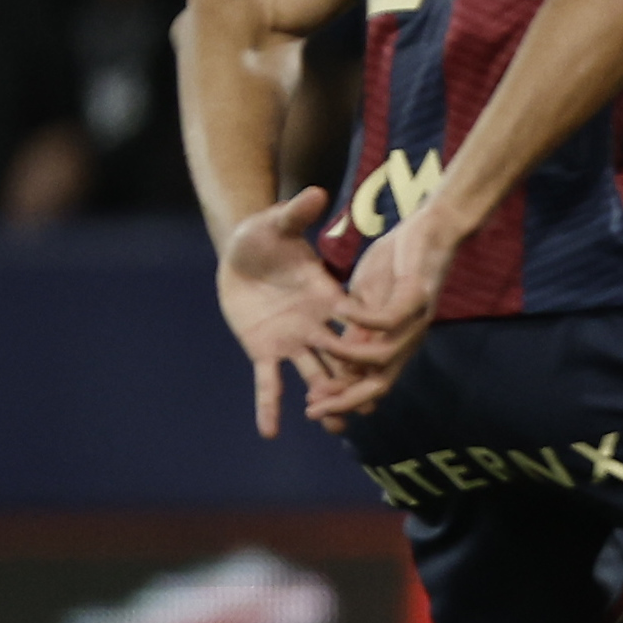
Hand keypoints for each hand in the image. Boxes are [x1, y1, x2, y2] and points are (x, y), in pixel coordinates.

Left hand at [214, 186, 353, 441]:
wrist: (241, 251)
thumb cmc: (264, 234)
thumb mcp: (277, 223)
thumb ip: (296, 213)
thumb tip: (315, 192)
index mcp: (327, 297)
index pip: (352, 320)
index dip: (364, 340)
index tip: (380, 360)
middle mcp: (316, 325)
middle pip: (342, 358)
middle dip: (354, 382)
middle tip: (370, 407)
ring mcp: (293, 341)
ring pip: (316, 378)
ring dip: (326, 401)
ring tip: (338, 427)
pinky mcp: (265, 351)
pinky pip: (268, 383)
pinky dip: (269, 406)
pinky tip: (271, 430)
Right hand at [321, 201, 467, 427]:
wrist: (431, 228)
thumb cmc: (395, 265)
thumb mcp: (365, 302)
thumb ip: (353, 332)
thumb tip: (338, 365)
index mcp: (391, 342)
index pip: (368, 382)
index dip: (342, 399)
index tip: (310, 408)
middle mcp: (406, 339)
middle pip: (378, 382)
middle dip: (345, 398)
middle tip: (312, 410)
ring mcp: (415, 319)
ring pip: (383, 356)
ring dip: (348, 358)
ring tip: (319, 349)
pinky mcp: (417, 294)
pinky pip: (390, 317)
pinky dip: (364, 319)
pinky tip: (339, 310)